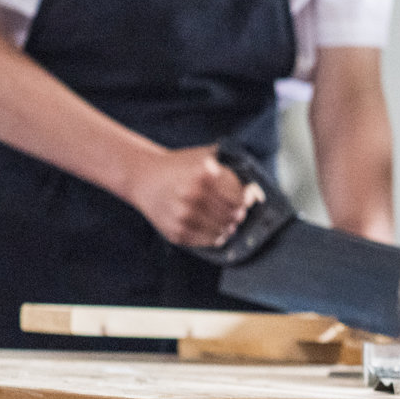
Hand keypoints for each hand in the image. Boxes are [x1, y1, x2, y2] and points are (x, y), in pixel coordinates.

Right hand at [128, 145, 250, 247]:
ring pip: (222, 231)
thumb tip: (256, 193)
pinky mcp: (175, 233)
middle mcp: (190, 198)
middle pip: (232, 216)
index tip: (247, 197)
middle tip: (238, 211)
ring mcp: (181, 217)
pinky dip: (216, 236)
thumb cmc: (179, 166)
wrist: (143, 177)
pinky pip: (207, 241)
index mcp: (201, 177)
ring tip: (227, 220)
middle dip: (238, 214)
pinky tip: (214, 227)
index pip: (238, 199)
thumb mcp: (204, 157)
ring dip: (229, 227)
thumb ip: (232, 166)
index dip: (246, 199)